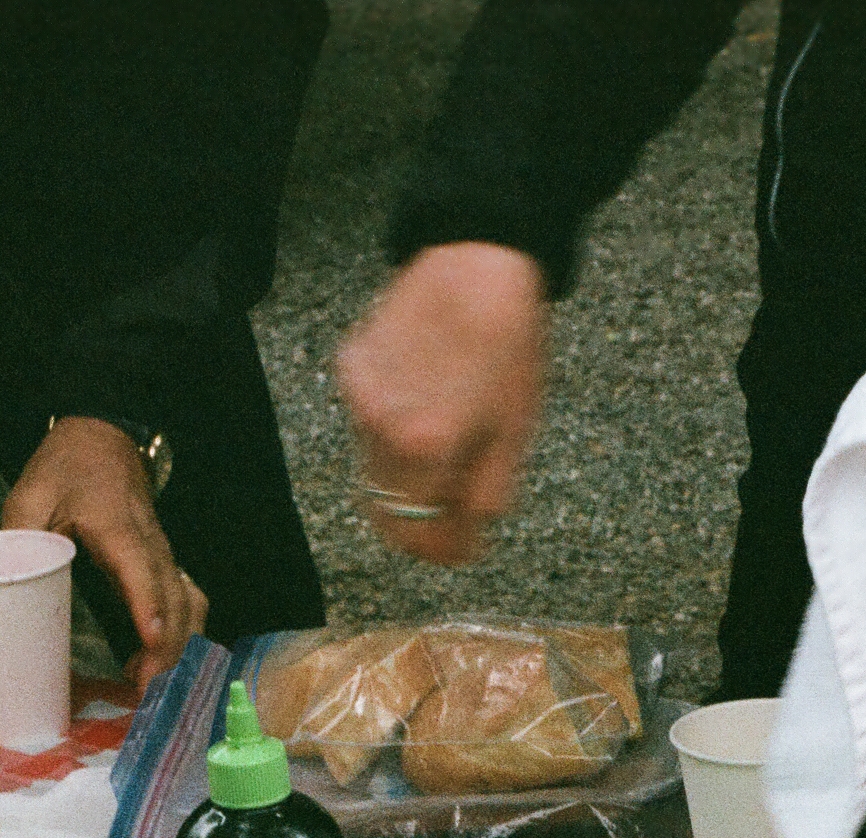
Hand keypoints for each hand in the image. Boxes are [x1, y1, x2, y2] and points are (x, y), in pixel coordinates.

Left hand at [4, 417, 206, 685]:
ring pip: (187, 602)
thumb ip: (19, 534)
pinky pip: (187, 599)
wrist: (104, 437)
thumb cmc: (67, 467)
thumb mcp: (31, 492)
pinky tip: (158, 660)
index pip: (140, 568)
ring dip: (178, 645)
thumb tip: (2, 582)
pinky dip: (182, 633)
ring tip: (149, 683)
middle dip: (167, 646)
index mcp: (118, 525)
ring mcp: (163, 554)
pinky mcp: (165, 562)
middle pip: (175, 597)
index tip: (149, 641)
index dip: (147, 605)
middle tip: (145, 690)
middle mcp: (150, 543)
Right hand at [334, 242, 550, 564]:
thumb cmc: (509, 343)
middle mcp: (379, 426)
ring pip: (376, 465)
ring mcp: (359, 396)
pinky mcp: (351, 368)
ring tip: (454, 442)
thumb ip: (482, 500)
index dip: (440, 551)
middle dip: (423, 519)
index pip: (414, 533)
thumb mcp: (514, 433)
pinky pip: (369, 421)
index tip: (461, 551)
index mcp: (424, 447)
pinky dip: (396, 426)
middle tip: (458, 514)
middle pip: (386, 507)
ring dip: (410, 472)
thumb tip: (461, 548)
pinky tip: (432, 394)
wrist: (478, 259)